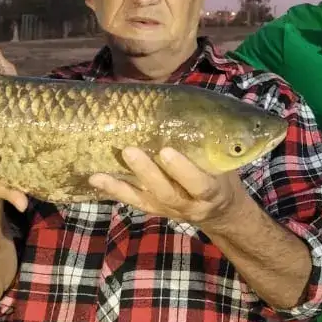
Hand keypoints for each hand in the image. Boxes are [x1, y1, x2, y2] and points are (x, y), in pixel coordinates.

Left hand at [89, 147, 247, 227]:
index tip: (167, 151)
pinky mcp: (154, 209)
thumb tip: (191, 108)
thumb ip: (210, 147)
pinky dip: (114, 191)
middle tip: (129, 151)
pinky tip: (95, 179)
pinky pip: (133, 201)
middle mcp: (188, 204)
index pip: (198, 183)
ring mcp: (168, 209)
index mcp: (211, 191)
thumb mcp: (226, 165)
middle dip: (146, 173)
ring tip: (100, 174)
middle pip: (165, 191)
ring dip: (121, 186)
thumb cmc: (223, 178)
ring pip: (145, 198)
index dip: (182, 170)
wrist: (222, 213)